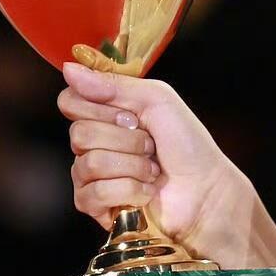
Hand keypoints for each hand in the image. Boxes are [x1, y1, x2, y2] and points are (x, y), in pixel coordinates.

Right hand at [58, 59, 253, 266]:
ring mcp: (91, 176)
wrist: (205, 189)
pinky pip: (94, 193)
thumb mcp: (157, 99)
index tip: (132, 116)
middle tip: (150, 146)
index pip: (70, 102)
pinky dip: (129, 190)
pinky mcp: (96, 206)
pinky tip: (145, 191)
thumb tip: (69, 69)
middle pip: (79, 133)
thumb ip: (114, 83)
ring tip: (152, 170)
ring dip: (132, 166)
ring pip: (88, 163)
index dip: (99, 108)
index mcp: (104, 115)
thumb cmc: (188, 145)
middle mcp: (93, 143)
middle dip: (125, 140)